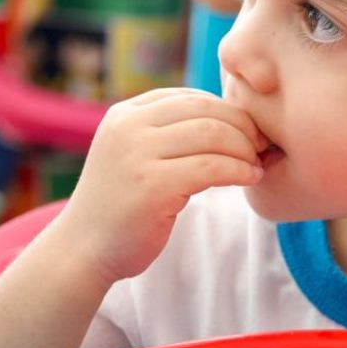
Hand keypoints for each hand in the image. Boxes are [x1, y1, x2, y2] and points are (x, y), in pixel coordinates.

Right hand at [58, 88, 265, 283]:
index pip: (192, 97)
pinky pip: (212, 166)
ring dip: (245, 149)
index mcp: (125, 113)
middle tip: (262, 147)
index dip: (229, 111)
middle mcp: (128, 127)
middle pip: (207, 111)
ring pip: (213, 135)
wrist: (84, 250)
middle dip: (244, 127)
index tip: (250, 132)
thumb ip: (169, 132)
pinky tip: (250, 178)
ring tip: (256, 165)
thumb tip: (235, 118)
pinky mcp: (152, 186)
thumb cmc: (123, 205)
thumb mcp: (137, 154)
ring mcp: (137, 155)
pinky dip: (239, 170)